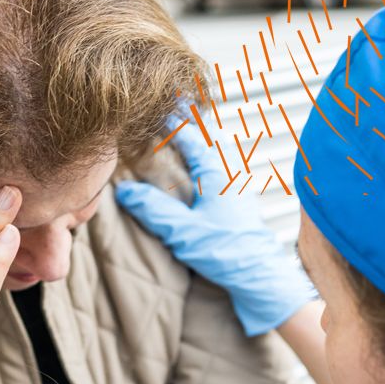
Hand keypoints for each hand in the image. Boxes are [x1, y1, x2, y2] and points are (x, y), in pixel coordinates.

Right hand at [116, 118, 313, 335]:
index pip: (191, 136)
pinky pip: (218, 173)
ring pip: (214, 156)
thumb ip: (153, 209)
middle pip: (206, 140)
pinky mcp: (238, 206)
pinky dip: (205, 164)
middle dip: (188, 125)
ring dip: (198, 144)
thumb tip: (124, 191)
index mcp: (216, 173)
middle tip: (170, 110)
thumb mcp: (182, 231)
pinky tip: (196, 175)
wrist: (260, 277)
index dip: (172, 120)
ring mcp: (237, 189)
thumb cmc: (225, 252)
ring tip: (181, 136)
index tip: (157, 106)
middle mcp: (229, 175)